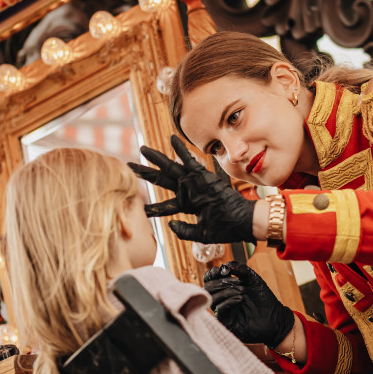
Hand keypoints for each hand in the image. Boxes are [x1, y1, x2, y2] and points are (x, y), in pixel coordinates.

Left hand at [128, 136, 255, 243]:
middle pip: (162, 180)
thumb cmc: (226, 228)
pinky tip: (172, 139)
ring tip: (142, 149)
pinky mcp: (203, 177)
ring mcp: (194, 183)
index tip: (140, 207)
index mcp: (188, 205)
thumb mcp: (202, 235)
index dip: (152, 206)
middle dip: (145, 172)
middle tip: (129, 165)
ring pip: (170, 169)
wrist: (243, 221)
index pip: (166, 205)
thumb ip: (185, 231)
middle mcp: (189, 191)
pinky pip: (189, 161)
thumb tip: (169, 225)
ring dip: (156, 159)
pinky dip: (181, 150)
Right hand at [203, 262, 293, 348]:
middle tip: (236, 282)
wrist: (274, 317)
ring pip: (211, 298)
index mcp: (225, 286)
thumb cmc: (263, 298)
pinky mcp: (225, 321)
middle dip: (221, 282)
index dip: (213, 273)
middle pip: (207, 287)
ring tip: (242, 291)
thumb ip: (241, 269)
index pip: (209, 278)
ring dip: (226, 291)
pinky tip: (240, 299)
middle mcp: (221, 297)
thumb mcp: (253, 279)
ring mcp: (222, 309)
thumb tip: (227, 264)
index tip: (222, 270)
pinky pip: (219, 309)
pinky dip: (228, 301)